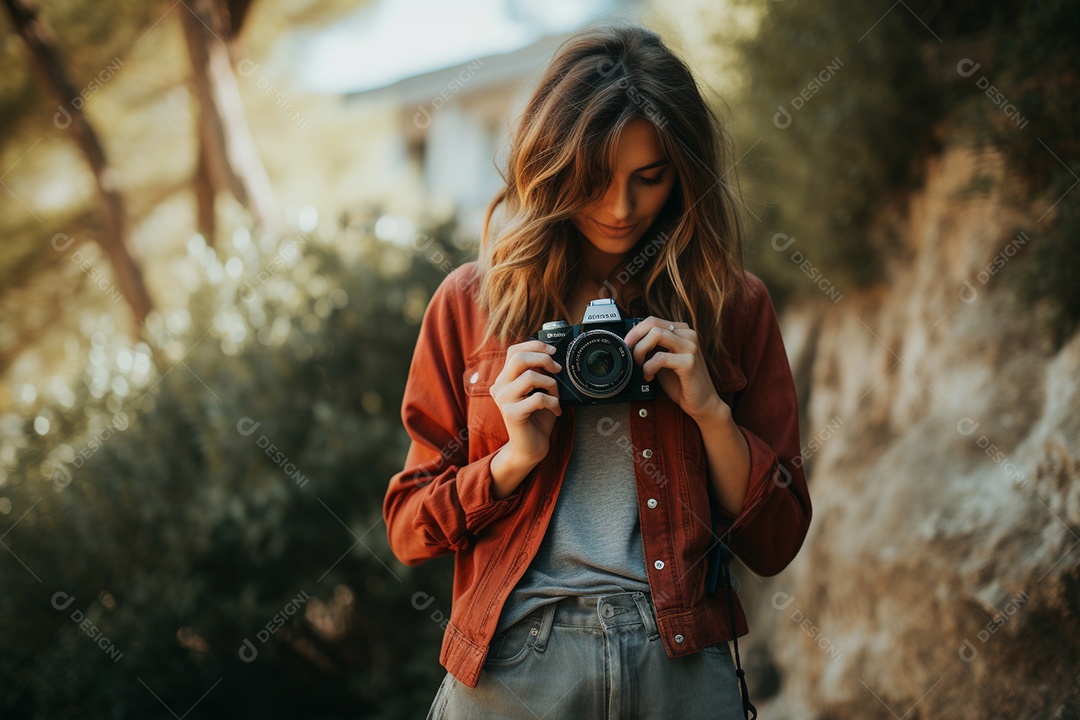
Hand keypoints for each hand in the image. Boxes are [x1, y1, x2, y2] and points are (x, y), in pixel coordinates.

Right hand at [489, 340, 562, 464]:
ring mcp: (503, 400)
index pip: (514, 350)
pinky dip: (553, 402)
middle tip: (557, 369)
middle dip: (543, 359)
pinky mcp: (511, 414)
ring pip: (530, 377)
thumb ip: (540, 373)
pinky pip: (538, 398)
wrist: (531, 447)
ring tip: (555, 396)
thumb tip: (553, 357)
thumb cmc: (537, 417)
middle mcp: (499, 386)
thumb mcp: (539, 390)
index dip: (535, 345)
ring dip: (551, 384)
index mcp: (505, 378)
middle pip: (519, 358)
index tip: (553, 351)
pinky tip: (556, 410)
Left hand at [623, 317, 725, 421]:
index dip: (635, 331)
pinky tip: (649, 376)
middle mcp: (689, 335)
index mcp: (682, 331)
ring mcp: (691, 347)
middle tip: (629, 354)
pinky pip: (660, 358)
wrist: (702, 402)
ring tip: (640, 365)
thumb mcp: (663, 359)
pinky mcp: (689, 362)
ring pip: (656, 335)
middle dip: (635, 338)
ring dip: (641, 351)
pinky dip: (649, 367)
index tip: (626, 344)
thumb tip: (630, 341)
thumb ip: (652, 348)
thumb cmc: (681, 381)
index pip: (653, 320)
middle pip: (653, 324)